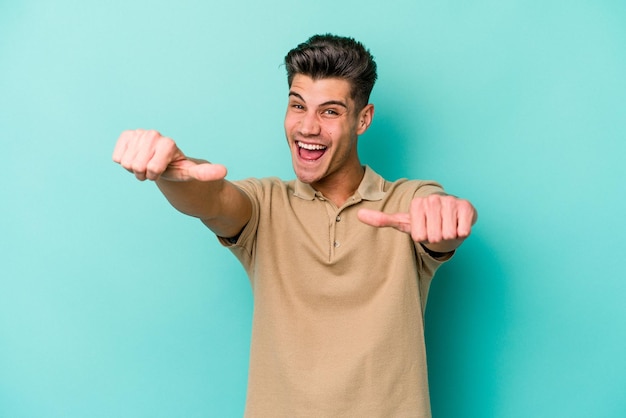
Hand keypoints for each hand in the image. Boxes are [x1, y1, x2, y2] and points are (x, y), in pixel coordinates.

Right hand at [112, 129, 226, 181]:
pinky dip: (123, 161)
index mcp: (168, 143)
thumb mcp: (190, 173)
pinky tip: (135, 157)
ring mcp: (139, 133)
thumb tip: (224, 171)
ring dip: (133, 168)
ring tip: (145, 164)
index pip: (153, 168)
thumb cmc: (176, 168)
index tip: (162, 171)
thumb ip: (205, 173)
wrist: (162, 161)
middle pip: (137, 165)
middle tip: (153, 169)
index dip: (154, 174)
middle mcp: (154, 135)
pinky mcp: (126, 135)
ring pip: (126, 162)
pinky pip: (117, 156)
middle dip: (143, 173)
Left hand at [357, 194, 476, 248]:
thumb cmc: (425, 222)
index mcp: (418, 203)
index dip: (422, 236)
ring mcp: (451, 201)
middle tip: (436, 229)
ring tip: (446, 227)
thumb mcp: (403, 222)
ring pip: (448, 234)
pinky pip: (463, 231)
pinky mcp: (467, 207)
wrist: (450, 218)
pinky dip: (461, 232)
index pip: (419, 235)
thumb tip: (358, 215)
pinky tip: (457, 224)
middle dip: (435, 237)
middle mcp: (434, 199)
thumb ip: (382, 219)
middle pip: (433, 236)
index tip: (424, 228)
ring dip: (448, 235)